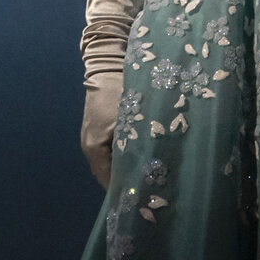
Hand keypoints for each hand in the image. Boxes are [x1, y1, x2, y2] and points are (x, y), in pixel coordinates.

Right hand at [79, 0, 147, 185]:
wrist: (108, 56)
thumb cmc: (117, 88)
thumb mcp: (132, 119)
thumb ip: (141, 146)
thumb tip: (157, 172)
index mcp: (94, 150)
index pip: (111, 184)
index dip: (131, 194)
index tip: (152, 203)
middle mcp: (95, 148)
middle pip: (117, 175)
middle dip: (138, 182)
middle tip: (163, 192)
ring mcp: (103, 137)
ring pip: (123, 161)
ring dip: (140, 166)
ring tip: (164, 176)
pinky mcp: (111, 126)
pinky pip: (125, 147)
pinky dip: (139, 152)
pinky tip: (159, 154)